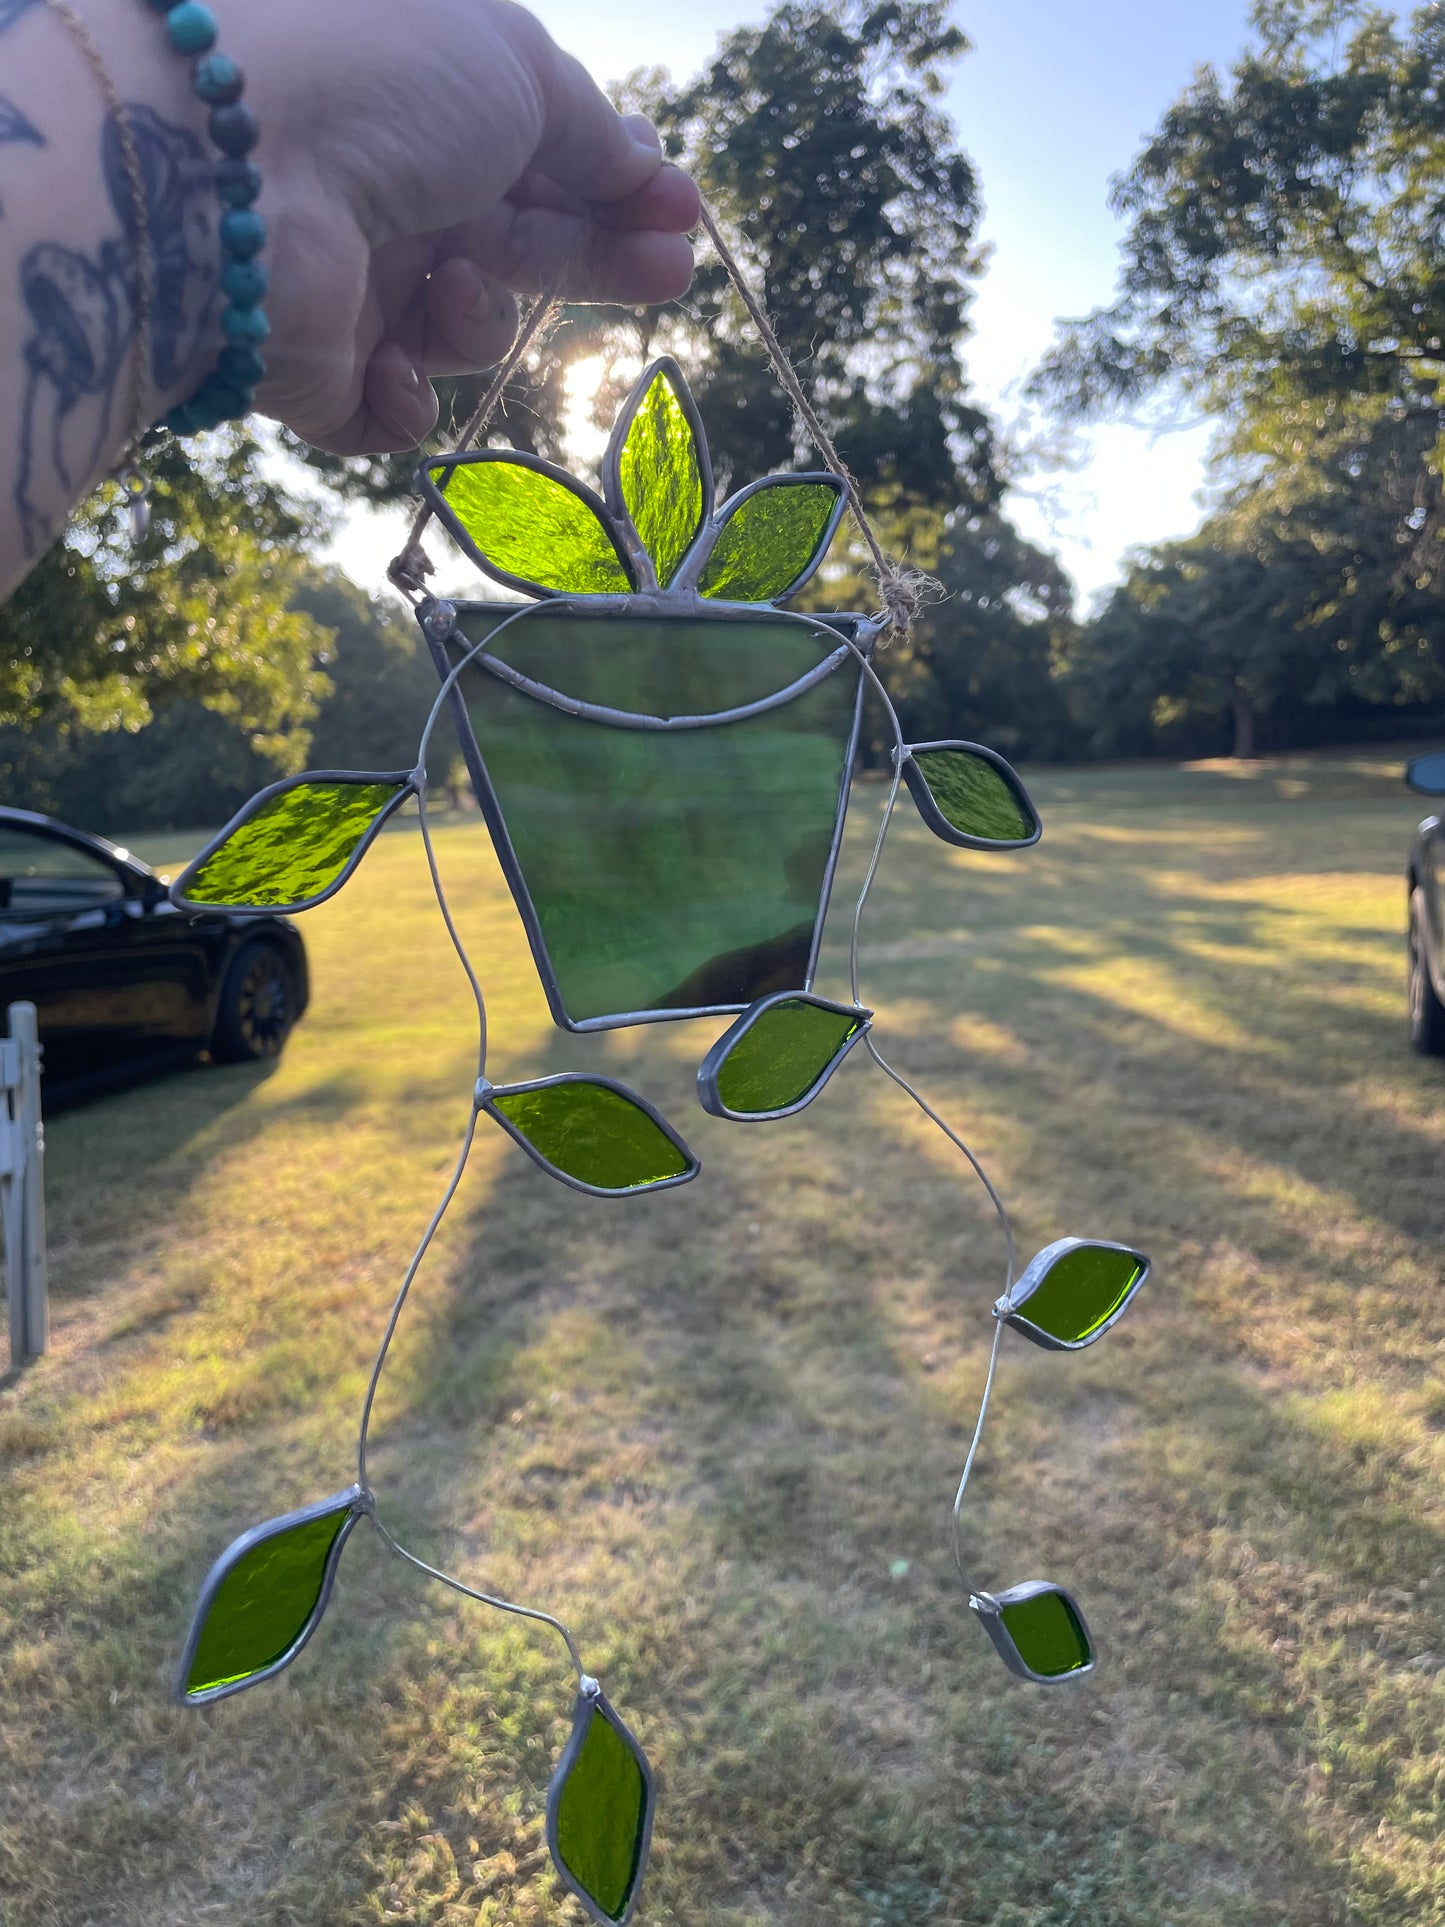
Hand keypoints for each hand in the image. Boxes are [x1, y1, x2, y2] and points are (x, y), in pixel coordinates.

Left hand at [232, 0, 699, 453]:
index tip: (677, 212)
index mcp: (428, 110)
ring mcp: (352, 285)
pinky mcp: (318, 373)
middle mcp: (389, 192)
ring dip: (478, 320)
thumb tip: (639, 168)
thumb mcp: (517, 72)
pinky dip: (410, 398)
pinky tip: (399, 366)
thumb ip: (589, 128)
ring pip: (463, 330)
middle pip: (521, 245)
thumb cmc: (383, 89)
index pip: (541, 158)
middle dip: (597, 260)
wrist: (238, 179)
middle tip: (671, 275)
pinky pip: (396, 411)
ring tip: (454, 289)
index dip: (614, 187)